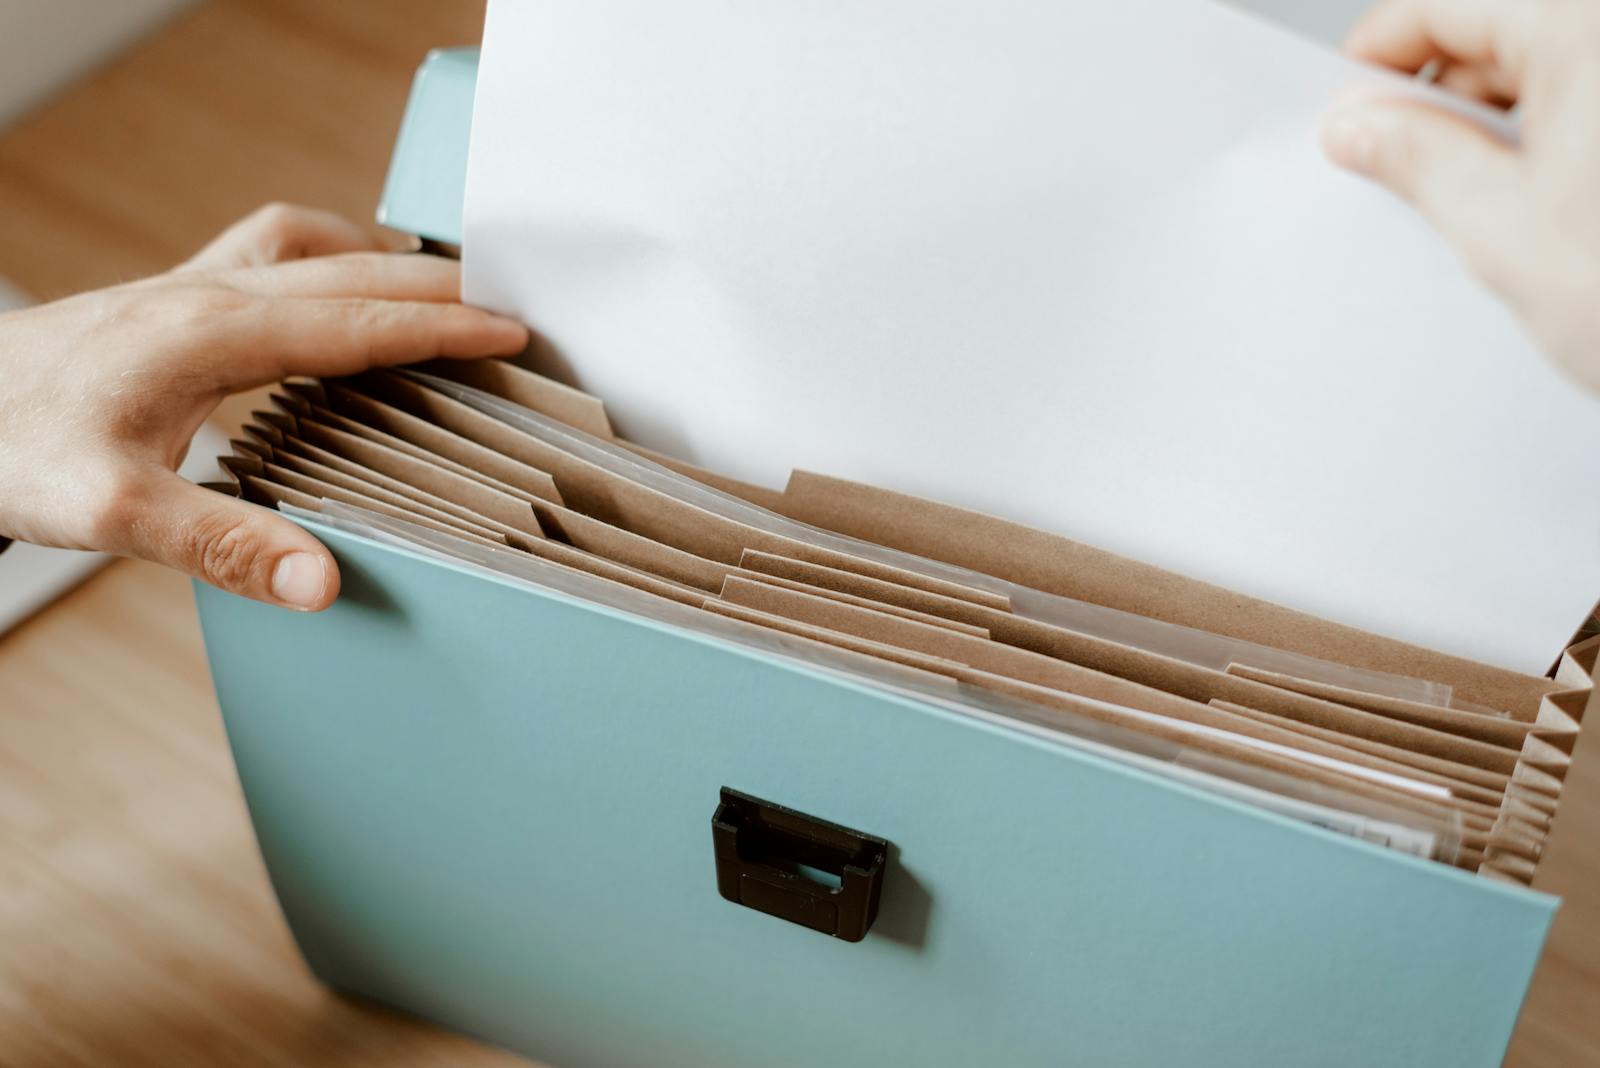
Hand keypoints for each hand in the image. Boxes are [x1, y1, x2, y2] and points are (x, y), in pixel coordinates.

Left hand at [0, 204, 527, 609]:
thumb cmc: (10, 451)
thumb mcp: (111, 513)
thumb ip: (223, 546)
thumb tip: (322, 583)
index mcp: (211, 335)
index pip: (359, 319)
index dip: (444, 327)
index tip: (513, 330)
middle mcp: (205, 293)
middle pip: (352, 269)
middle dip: (439, 287)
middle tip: (508, 312)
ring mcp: (184, 286)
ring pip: (313, 247)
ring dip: (384, 263)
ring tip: (441, 297)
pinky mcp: (168, 298)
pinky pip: (271, 254)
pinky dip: (328, 262)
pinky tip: (335, 299)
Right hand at [1321, 0, 1599, 391]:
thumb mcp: (1503, 232)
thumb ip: (1416, 160)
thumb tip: (1360, 126)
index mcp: (1587, 25)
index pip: (1442, 3)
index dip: (1378, 57)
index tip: (1346, 108)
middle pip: (1505, 29)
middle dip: (1447, 101)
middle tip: (1404, 178)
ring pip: (1557, 67)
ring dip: (1512, 129)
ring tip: (1496, 213)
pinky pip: (1598, 101)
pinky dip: (1568, 141)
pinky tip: (1557, 209)